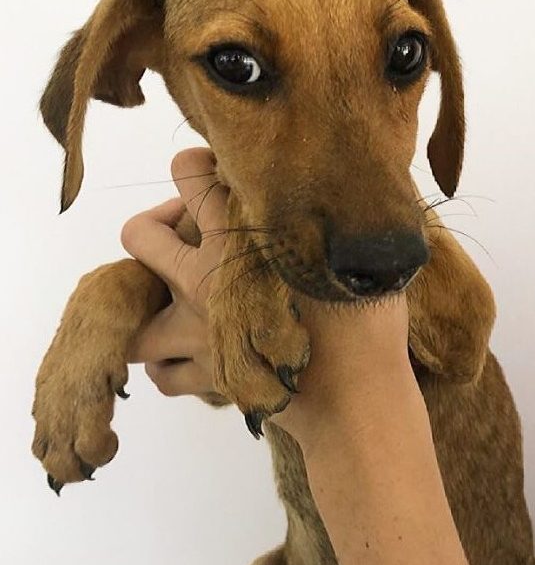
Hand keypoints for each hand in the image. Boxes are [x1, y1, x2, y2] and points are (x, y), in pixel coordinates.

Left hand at [122, 149, 416, 451]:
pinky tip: (199, 360)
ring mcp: (199, 330)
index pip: (189, 172)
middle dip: (156, 229)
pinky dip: (172, 369)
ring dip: (153, 315)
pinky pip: (163, 375)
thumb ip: (328, 223)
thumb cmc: (367, 323)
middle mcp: (206, 277)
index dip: (200, 169)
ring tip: (183, 313)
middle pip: (139, 234)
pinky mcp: (208, 375)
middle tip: (190, 241)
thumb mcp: (355, 253)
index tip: (221, 183)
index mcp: (240, 235)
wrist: (358, 396)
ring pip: (137, 319)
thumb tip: (341, 197)